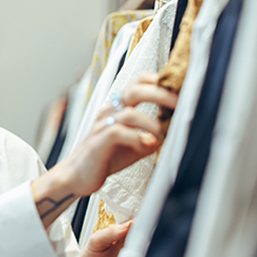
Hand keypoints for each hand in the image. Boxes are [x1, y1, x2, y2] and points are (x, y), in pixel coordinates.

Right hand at [30, 73, 176, 227]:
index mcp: (118, 108)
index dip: (157, 81)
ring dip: (151, 123)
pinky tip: (145, 146)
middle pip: (134, 90)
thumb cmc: (104, 157)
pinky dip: (136, 138)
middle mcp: (109, 112)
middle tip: (179, 103)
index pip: (137, 83)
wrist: (77, 175)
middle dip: (160, 94)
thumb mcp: (134, 146)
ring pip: (129, 113)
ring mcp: (102, 125)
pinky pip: (118, 132)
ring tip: (160, 135)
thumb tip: (170, 134)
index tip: (177, 89)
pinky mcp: (98, 141)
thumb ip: (151, 137)